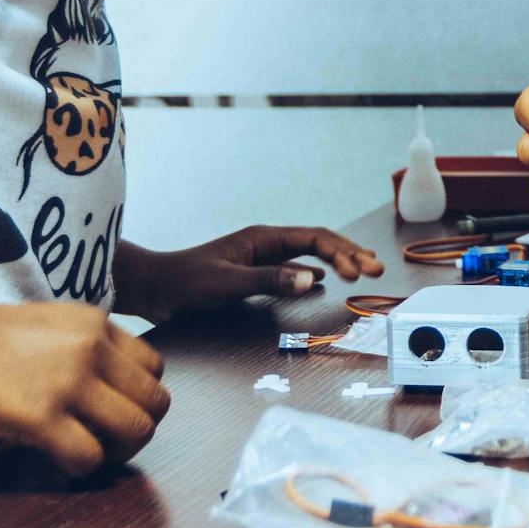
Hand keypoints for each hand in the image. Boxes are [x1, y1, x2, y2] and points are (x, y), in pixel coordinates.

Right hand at [0, 290, 170, 476]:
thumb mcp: (46, 327)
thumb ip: (80, 350)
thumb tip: (101, 391)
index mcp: (96, 325)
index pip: (154, 368)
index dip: (139, 398)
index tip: (112, 413)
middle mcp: (93, 349)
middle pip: (156, 403)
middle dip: (139, 431)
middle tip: (107, 444)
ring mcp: (70, 381)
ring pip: (137, 429)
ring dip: (118, 454)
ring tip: (88, 456)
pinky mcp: (41, 415)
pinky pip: (90, 456)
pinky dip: (81, 470)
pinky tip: (59, 465)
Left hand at [112, 226, 381, 324]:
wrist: (152, 289)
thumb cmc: (183, 284)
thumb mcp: (226, 283)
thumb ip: (268, 281)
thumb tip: (312, 278)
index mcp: (263, 238)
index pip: (315, 239)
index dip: (342, 253)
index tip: (359, 272)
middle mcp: (265, 244)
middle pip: (319, 243)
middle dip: (349, 254)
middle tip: (376, 269)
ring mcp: (260, 258)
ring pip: (309, 254)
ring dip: (336, 261)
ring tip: (361, 271)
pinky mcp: (254, 273)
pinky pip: (294, 268)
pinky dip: (315, 272)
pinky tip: (323, 280)